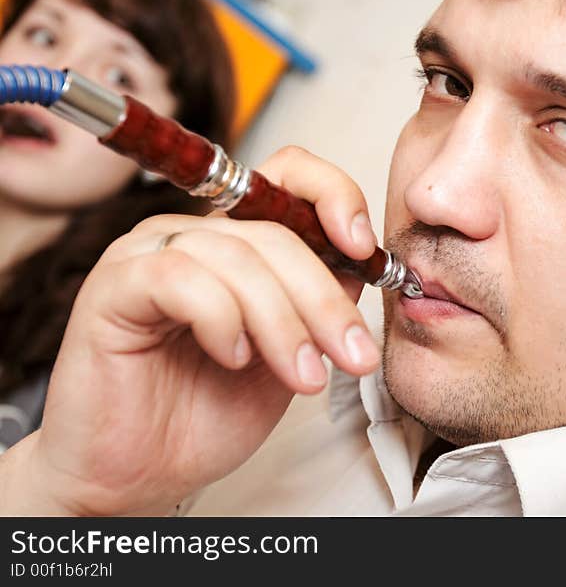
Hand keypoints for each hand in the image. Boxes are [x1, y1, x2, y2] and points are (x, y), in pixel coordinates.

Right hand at [0, 146, 380, 515]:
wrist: (140, 475)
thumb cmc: (208, 414)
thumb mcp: (291, 356)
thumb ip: (319, 305)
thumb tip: (361, 266)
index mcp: (238, 243)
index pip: (289, 175)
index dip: (334, 196)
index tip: (364, 249)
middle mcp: (194, 236)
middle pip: (275, 232)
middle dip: (324, 298)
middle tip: (353, 353)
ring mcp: (149, 254)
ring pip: (236, 256)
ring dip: (283, 322)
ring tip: (303, 377)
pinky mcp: (114, 285)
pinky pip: (180, 279)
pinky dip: (222, 320)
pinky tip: (232, 359)